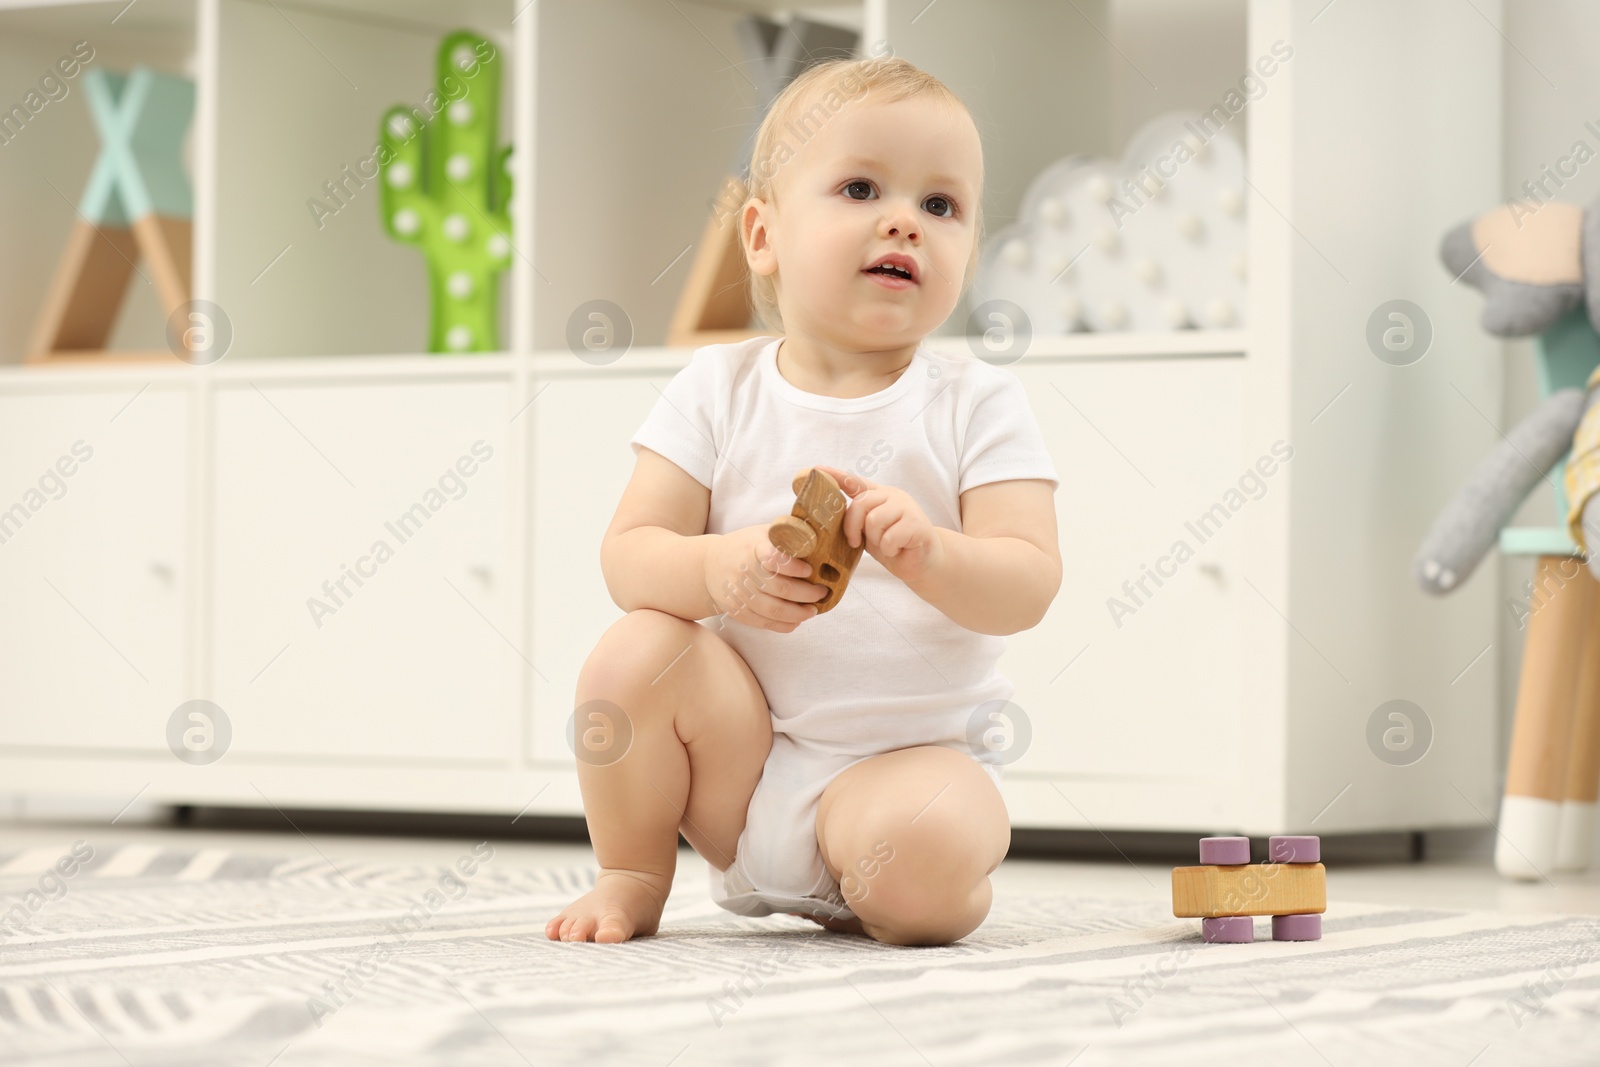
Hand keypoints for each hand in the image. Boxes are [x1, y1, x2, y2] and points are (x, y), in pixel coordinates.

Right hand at [704, 524, 827, 632]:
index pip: (775, 559)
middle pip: (781, 589)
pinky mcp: (737, 611)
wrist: (708, 566)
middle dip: (808, 594)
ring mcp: (739, 594)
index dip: (794, 567)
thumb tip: (821, 539)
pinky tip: (797, 621)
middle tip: (822, 593)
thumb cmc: (744, 547)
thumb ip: (786, 536)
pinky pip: (764, 623)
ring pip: (775, 610)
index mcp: (753, 548)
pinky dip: (784, 625)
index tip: (809, 570)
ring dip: (799, 613)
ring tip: (813, 610)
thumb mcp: (761, 533)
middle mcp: (744, 572)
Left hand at [814, 466, 945, 584]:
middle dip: (853, 526)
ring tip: (887, 546)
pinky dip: (889, 549)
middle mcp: (892, 495)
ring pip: (874, 520)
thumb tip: (832, 520)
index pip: (855, 482)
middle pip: (861, 503)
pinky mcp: (917, 522)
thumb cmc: (894, 547)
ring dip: (876, 540)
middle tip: (855, 542)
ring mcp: (906, 507)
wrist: (923, 562)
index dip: (836, 476)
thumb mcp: (869, 533)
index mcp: (878, 496)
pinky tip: (898, 549)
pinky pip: (890, 537)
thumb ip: (857, 521)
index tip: (816, 469)